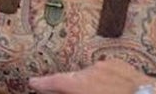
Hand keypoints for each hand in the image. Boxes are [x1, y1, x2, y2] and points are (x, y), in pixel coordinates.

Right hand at [29, 60, 155, 93]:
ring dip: (88, 84)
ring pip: (91, 75)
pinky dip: (103, 79)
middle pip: (73, 78)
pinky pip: (106, 71)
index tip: (32, 82)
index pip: (57, 82)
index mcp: (82, 84)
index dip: (43, 83)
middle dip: (67, 85)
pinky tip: (109, 88)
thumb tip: (61, 88)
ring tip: (93, 91)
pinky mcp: (123, 65)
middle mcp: (92, 70)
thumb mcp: (88, 92)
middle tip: (59, 89)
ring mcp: (108, 65)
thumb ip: (73, 88)